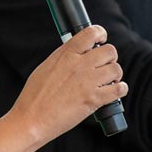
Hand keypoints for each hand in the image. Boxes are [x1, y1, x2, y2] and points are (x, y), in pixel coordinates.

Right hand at [5, 25, 127, 145]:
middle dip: (110, 57)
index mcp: (66, 54)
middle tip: (105, 65)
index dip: (100, 34)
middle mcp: (79, 64)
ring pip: (116, 69)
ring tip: (109, 80)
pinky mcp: (93, 99)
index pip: (91, 32)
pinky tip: (115, 91)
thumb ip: (64, 57)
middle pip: (110, 51)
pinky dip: (120, 90)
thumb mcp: (47, 66)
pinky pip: (118, 90)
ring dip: (115, 75)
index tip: (102, 39)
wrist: (31, 119)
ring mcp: (88, 81)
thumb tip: (76, 52)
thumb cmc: (34, 96)